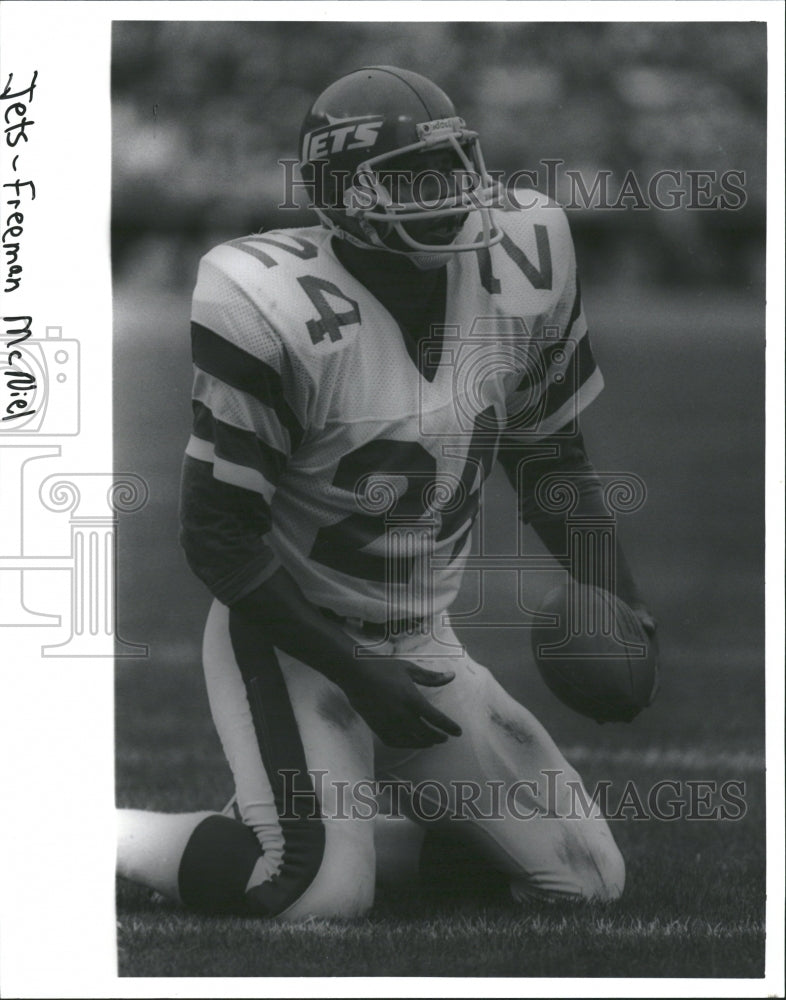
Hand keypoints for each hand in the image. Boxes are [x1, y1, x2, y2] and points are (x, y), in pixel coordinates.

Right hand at [343, 657, 461, 748]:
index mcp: (411, 699)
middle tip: (445, 737)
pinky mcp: (377, 727)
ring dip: (424, 743)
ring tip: (431, 742)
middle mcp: (401, 714)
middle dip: (438, 737)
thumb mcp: (409, 669)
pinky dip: (405, 744)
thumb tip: (452, 676)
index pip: (436, 718)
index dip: (449, 727)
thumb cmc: (383, 668)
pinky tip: (410, 742)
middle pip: (425, 733)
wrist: (355, 674)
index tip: (458, 732)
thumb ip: (431, 677)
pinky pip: (395, 741)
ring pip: (411, 740)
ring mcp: (388, 722)